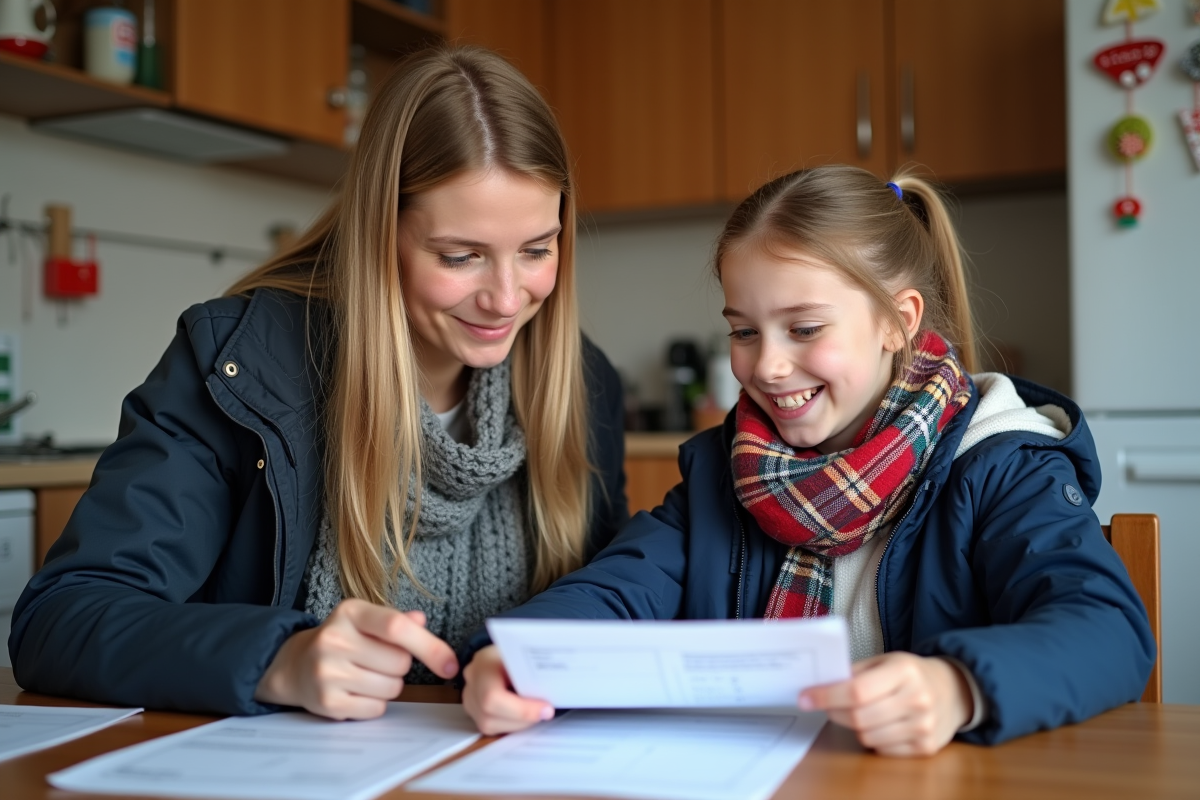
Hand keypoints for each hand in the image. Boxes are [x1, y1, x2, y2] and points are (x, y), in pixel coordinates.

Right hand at [255, 599, 458, 719]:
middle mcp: (334, 639)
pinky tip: (357, 691)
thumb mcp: (366, 620)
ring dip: (389, 685)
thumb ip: (397, 621)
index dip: (430, 646)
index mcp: (350, 612)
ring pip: (391, 688)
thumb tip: (421, 621)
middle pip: (400, 663)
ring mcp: (328, 672)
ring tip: (366, 674)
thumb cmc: (343, 639)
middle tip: (379, 660)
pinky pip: (376, 709)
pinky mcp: (327, 702)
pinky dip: (375, 704)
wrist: (295, 665)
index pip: (396, 628)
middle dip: (401, 665)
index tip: (450, 664)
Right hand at [462, 645, 553, 734]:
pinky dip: (512, 724)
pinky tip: (525, 715)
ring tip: (536, 712)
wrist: (501, 653)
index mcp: (483, 663)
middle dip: (523, 718)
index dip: (521, 710)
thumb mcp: (525, 655)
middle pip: (489, 716)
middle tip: (546, 712)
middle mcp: (471, 682)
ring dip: (518, 724)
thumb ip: (534, 672)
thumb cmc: (516, 653)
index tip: (547, 709)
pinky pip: (491, 727)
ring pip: (489, 726)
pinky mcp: (473, 711)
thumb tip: (555, 687)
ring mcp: (468, 698)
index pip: (493, 696)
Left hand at [799, 652, 972, 756]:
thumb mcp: (885, 661)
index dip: (826, 696)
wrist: (952, 691)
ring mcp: (924, 726)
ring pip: (867, 737)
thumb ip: (855, 672)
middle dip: (834, 712)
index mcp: (904, 671)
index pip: (857, 690)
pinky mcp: (926, 748)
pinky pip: (882, 750)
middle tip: (826, 706)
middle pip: (859, 718)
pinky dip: (873, 739)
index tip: (805, 697)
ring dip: (853, 727)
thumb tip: (820, 686)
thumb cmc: (909, 673)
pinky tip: (879, 724)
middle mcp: (917, 699)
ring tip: (859, 713)